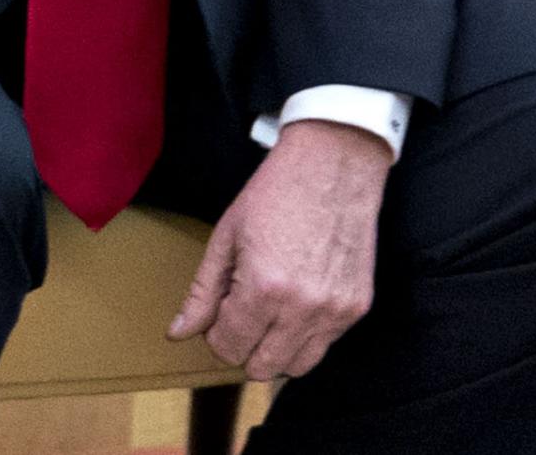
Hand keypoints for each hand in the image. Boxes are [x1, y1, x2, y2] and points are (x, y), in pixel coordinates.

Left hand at [168, 119, 390, 380]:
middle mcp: (303, 309)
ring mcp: (335, 312)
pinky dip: (304, 336)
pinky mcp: (358, 308)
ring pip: (296, 366)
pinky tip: (295, 302)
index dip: (216, 334)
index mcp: (264, 288)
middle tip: (240, 313)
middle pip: (262, 367)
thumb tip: (177, 333)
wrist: (332, 167)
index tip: (217, 313)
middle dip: (243, 346)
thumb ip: (201, 293)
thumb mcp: (225, 238)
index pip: (230, 347)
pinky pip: (325, 346)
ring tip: (267, 312)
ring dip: (275, 349)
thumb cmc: (273, 195)